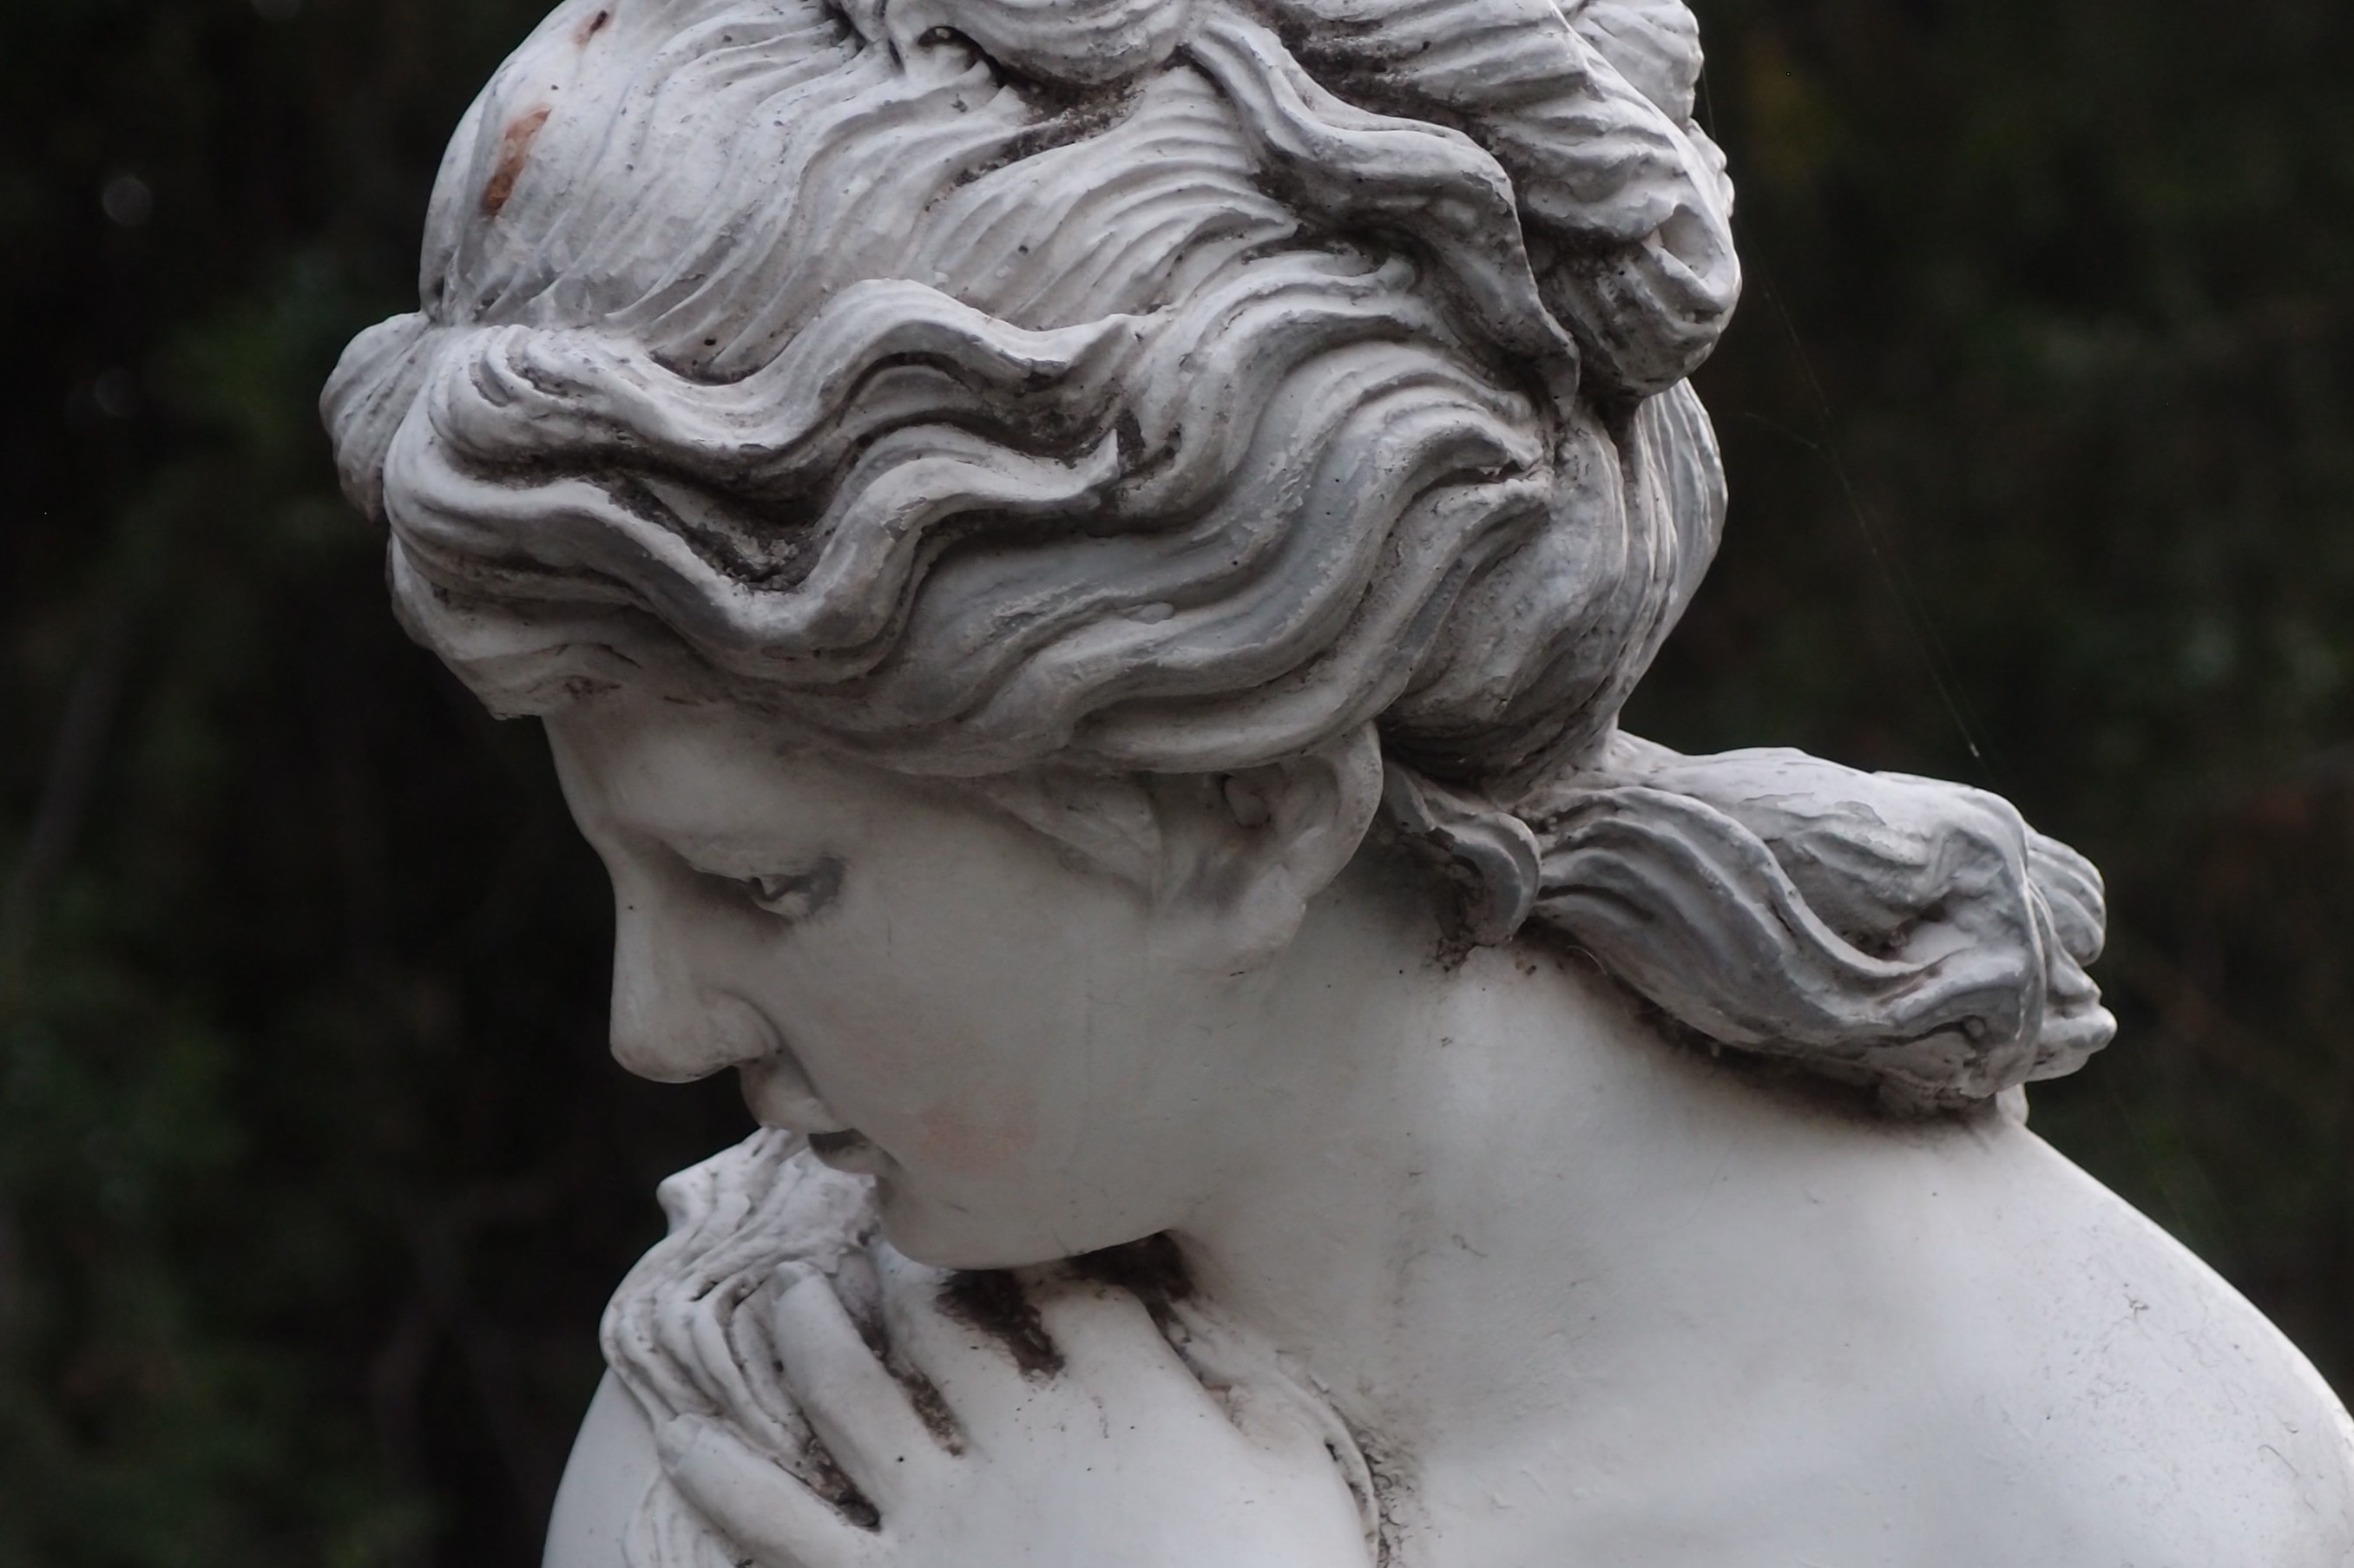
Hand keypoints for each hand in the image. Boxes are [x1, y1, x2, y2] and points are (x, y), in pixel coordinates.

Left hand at [656, 1247, 1374, 1567]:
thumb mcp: (1302, 1484)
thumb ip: (1259, 1400)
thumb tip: (1221, 1338)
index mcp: (1129, 1398)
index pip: (1069, 1283)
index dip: (1040, 1244)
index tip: (1016, 1218)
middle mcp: (1026, 1435)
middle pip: (945, 1321)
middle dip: (908, 1272)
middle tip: (876, 1230)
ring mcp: (949, 1516)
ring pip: (853, 1394)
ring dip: (810, 1336)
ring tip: (788, 1293)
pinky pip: (791, 1528)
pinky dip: (731, 1484)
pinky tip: (683, 1442)